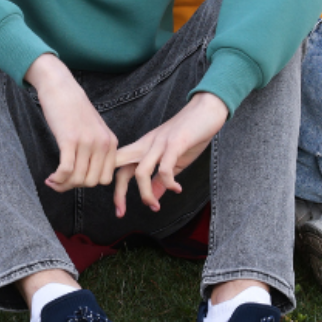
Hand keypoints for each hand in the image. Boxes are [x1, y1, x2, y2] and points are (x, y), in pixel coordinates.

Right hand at [26, 53, 118, 192]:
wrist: (60, 86)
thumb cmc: (73, 108)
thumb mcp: (94, 129)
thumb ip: (97, 149)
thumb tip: (88, 176)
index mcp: (111, 142)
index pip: (105, 178)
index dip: (88, 184)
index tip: (73, 180)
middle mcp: (102, 143)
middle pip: (92, 182)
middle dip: (74, 186)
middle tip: (60, 181)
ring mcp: (87, 141)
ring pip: (78, 179)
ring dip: (63, 185)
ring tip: (52, 181)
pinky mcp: (69, 139)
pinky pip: (66, 170)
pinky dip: (57, 179)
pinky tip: (50, 177)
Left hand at [112, 92, 228, 217]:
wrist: (206, 109)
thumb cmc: (189, 134)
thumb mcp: (173, 159)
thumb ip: (160, 178)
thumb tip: (153, 197)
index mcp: (143, 148)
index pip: (118, 166)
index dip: (115, 189)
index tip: (119, 210)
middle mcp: (146, 145)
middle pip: (120, 166)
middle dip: (117, 192)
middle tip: (120, 212)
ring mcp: (159, 144)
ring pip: (141, 171)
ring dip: (145, 193)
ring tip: (154, 205)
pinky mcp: (175, 143)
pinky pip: (165, 167)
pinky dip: (168, 183)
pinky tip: (177, 188)